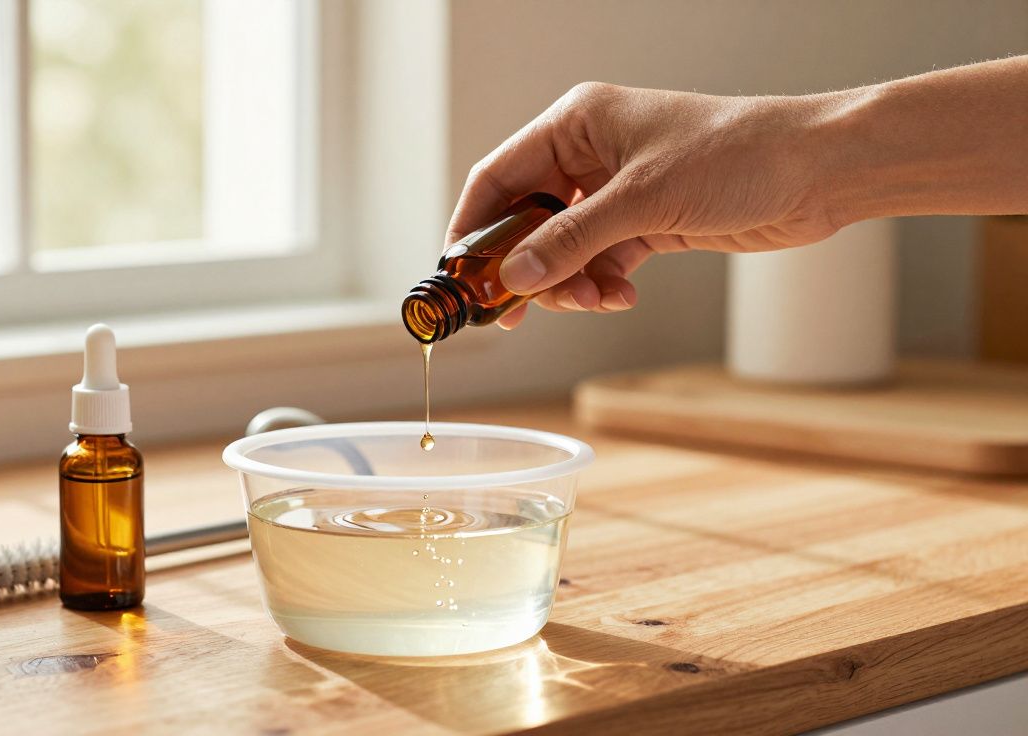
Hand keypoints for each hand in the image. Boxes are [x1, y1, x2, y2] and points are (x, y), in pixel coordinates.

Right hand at [448, 82, 839, 327]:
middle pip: (528, 219)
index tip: (462, 277)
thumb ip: (571, 240)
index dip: (474, 228)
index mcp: (577, 123)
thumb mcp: (642, 200)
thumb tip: (513, 276)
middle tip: (520, 310)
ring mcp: (619, 190)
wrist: (819, 171)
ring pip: (563, 248)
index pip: (499, 177)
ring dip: (569, 282)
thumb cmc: (738, 154)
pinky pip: (600, 260)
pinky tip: (618, 295)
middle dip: (526, 266)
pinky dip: (601, 284)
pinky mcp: (647, 222)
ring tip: (593, 299)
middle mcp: (591, 154)